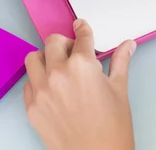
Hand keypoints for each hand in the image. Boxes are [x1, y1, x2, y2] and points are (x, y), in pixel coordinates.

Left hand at [24, 20, 136, 149]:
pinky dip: (37, 80)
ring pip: (33, 58)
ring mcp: (41, 91)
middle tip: (74, 52)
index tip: (80, 26)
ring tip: (58, 67)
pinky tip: (51, 87)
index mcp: (83, 66)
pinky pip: (28, 83)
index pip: (81, 36)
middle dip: (65, 43)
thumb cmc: (111, 129)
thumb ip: (120, 62)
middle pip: (53, 42)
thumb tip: (127, 45)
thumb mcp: (119, 90)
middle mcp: (58, 74)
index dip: (83, 28)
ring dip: (46, 58)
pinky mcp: (31, 107)